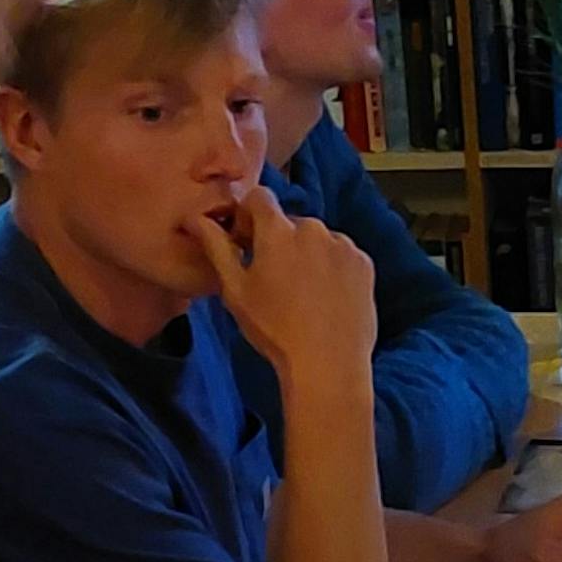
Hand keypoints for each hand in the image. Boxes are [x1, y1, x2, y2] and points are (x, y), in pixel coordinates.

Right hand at [183, 185, 375, 397]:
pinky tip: (326, 299)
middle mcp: (313, 228)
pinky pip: (342, 255)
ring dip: (308, 255)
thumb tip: (197, 219)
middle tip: (274, 279)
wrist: (328, 364)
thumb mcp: (235, 290)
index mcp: (278, 231)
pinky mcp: (364, 263)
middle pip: (289, 223)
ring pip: (317, 240)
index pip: (259, 197)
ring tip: (304, 295)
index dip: (249, 216)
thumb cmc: (275, 330)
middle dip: (279, 242)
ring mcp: (343, 245)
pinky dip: (332, 269)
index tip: (246, 243)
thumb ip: (217, 247)